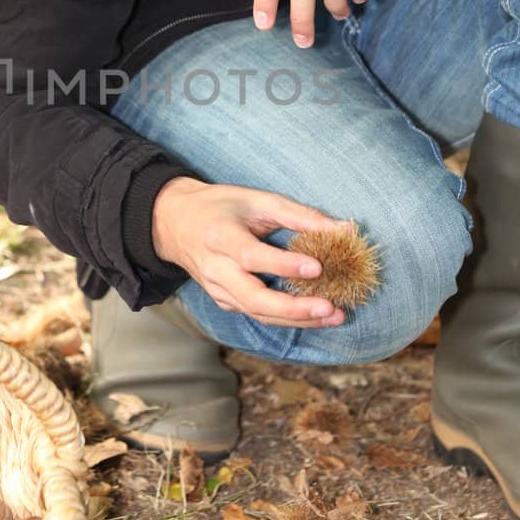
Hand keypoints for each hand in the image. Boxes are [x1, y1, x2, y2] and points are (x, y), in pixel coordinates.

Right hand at [152, 176, 349, 327]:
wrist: (174, 223)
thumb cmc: (220, 207)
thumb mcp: (256, 200)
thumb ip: (299, 215)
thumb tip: (344, 228)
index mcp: (220, 237)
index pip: (252, 257)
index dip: (285, 265)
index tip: (317, 267)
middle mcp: (216, 269)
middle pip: (254, 298)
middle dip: (294, 308)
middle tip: (330, 308)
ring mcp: (218, 289)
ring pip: (258, 313)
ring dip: (297, 319)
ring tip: (334, 317)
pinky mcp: (223, 301)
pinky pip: (256, 314)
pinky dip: (286, 317)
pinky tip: (313, 316)